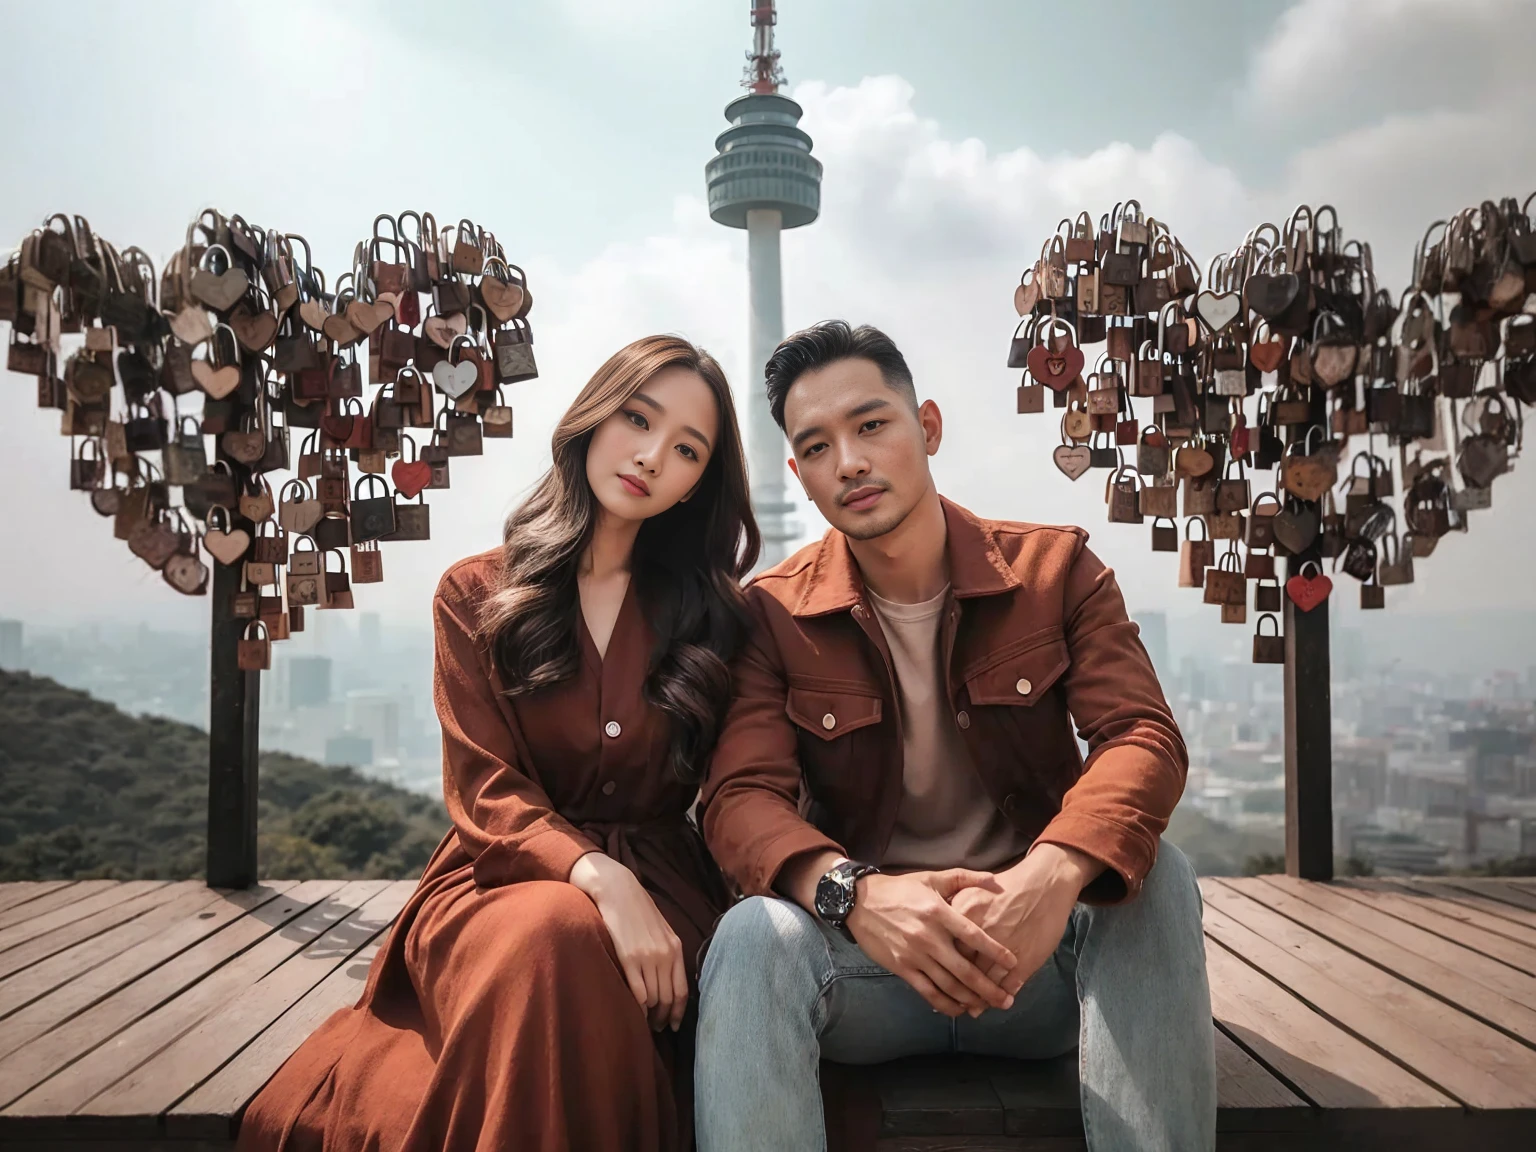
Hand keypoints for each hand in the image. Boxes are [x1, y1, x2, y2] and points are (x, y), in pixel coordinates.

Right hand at [570, 853, 687, 1031]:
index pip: (682, 990)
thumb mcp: (662, 930)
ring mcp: (647, 957)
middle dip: (663, 1018)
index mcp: (675, 948)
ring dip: (650, 1015)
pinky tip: (634, 1011)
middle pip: (668, 998)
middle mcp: (664, 954)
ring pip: (653, 999)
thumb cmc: (639, 911)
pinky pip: (637, 992)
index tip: (674, 1025)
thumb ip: (669, 953)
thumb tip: (671, 980)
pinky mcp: (628, 957)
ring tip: (644, 1021)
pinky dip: (637, 1006)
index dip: (679, 1013)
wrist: (619, 890)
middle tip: (656, 1028)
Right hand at [845, 869, 1017, 1017]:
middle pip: (964, 970)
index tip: (1014, 964)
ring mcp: (914, 955)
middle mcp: (928, 937)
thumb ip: (965, 879)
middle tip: (1006, 999)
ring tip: (988, 1007)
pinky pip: (927, 992)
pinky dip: (945, 1004)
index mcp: (939, 913)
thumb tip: (996, 880)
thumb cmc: (901, 889)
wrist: (860, 902)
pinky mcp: (902, 968)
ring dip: (970, 999)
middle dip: (988, 988)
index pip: (974, 936)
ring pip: (948, 985)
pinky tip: (959, 1009)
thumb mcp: (932, 877)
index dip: (995, 952)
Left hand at [952, 844, 1102, 999]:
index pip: (945, 950)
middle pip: (962, 970)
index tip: (937, 979)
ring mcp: (1003, 950)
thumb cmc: (1007, 885)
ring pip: (985, 982)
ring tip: (973, 1009)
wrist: (1045, 883)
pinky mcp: (1025, 960)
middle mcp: (980, 935)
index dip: (940, 968)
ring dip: (979, 998)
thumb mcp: (972, 891)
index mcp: (963, 915)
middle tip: (953, 1003)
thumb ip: (953, 911)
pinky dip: (1001, 995)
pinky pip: (1008, 984)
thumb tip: (937, 932)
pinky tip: (998, 1001)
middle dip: (957, 989)